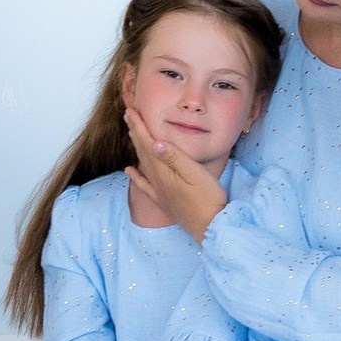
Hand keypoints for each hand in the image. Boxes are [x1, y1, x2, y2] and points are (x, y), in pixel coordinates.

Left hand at [124, 104, 228, 243]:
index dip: (139, 127)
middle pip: (143, 152)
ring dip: (137, 148)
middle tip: (128, 115)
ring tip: (131, 133)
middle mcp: (158, 181)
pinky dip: (136, 177)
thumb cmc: (209, 200)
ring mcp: (160, 192)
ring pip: (143, 165)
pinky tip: (129, 171)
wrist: (211, 229)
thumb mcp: (196, 175)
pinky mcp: (165, 202)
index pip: (149, 144)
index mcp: (165, 171)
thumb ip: (175, 158)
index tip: (131, 111)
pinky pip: (145, 186)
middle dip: (135, 132)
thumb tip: (155, 142)